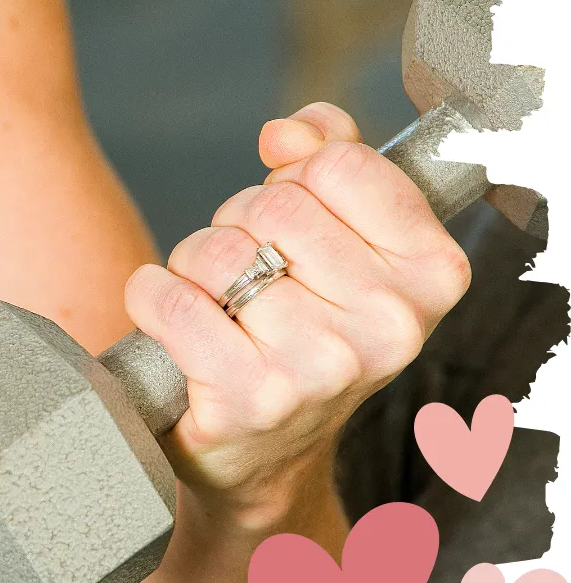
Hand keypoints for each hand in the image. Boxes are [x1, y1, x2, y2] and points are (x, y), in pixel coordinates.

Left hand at [124, 102, 471, 526]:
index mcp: (430, 275)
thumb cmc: (301, 340)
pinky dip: (151, 295)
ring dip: (194, 266)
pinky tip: (168, 317)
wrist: (264, 452)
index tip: (291, 224)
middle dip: (238, 227)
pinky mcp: (250, 396)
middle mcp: (389, 324)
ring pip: (218, 251)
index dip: (294, 183)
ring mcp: (321, 365)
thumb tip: (288, 130)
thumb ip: (329, 166)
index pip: (339, 164)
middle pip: (271, 205)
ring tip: (214, 304)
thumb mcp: (342, 250)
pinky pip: (172, 299)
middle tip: (244, 275)